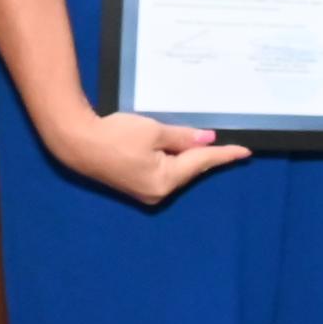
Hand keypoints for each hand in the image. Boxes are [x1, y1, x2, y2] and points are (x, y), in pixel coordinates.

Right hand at [39, 108, 249, 206]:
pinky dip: (172, 158)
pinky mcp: (135, 185)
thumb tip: (207, 139)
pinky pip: (163, 170)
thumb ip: (183, 137)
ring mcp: (145, 191)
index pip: (201, 163)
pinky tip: (178, 148)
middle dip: (205, 154)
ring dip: (188, 155)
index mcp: (165, 180)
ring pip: (176, 170)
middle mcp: (157, 191)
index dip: (224, 155)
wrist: (77, 142)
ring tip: (202, 141)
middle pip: (190, 168)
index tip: (245, 152)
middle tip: (226, 141)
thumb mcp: (154, 131)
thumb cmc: (115, 135)